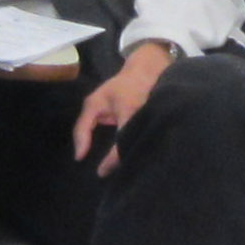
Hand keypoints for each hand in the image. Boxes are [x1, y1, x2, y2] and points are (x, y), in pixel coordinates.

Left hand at [71, 41, 173, 175]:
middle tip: (113, 173)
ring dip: (135, 159)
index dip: (111, 162)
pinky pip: (152, 143)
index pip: (121, 143)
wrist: (149, 71)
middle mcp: (148, 117)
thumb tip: (79, 155)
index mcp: (131, 110)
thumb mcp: (94, 102)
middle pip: (138, 150)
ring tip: (125, 170)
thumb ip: (83, 128)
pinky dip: (143, 152)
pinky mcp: (165, 124)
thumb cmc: (119, 88)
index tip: (101, 173)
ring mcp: (159, 121)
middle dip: (125, 165)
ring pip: (147, 149)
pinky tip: (136, 158)